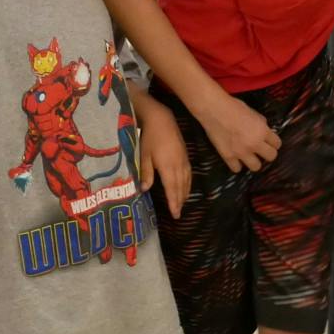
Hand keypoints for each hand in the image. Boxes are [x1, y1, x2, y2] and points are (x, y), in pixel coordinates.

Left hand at [134, 92, 190, 215]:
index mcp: (168, 167)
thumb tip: (145, 190)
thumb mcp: (144, 155)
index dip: (174, 202)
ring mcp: (184, 160)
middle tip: (178, 213)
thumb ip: (146, 173)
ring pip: (187, 181)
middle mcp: (178, 165)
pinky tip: (186, 186)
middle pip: (181, 187)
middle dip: (180, 201)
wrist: (161, 119)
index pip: (172, 189)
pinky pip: (189, 173)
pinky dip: (189, 183)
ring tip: (182, 203)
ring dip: (185, 193)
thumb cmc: (149, 137)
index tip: (175, 214)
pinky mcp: (185, 155)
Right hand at [197, 93, 281, 173]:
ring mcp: (241, 152)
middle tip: (262, 150)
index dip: (274, 142)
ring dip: (254, 161)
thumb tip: (265, 130)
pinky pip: (237, 169)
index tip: (270, 142)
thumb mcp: (254, 112)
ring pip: (256, 167)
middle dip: (268, 153)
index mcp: (262, 131)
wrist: (214, 110)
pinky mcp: (228, 157)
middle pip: (271, 157)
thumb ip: (261, 124)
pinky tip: (236, 158)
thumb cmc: (234, 107)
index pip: (277, 144)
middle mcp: (254, 144)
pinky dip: (237, 164)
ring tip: (249, 156)